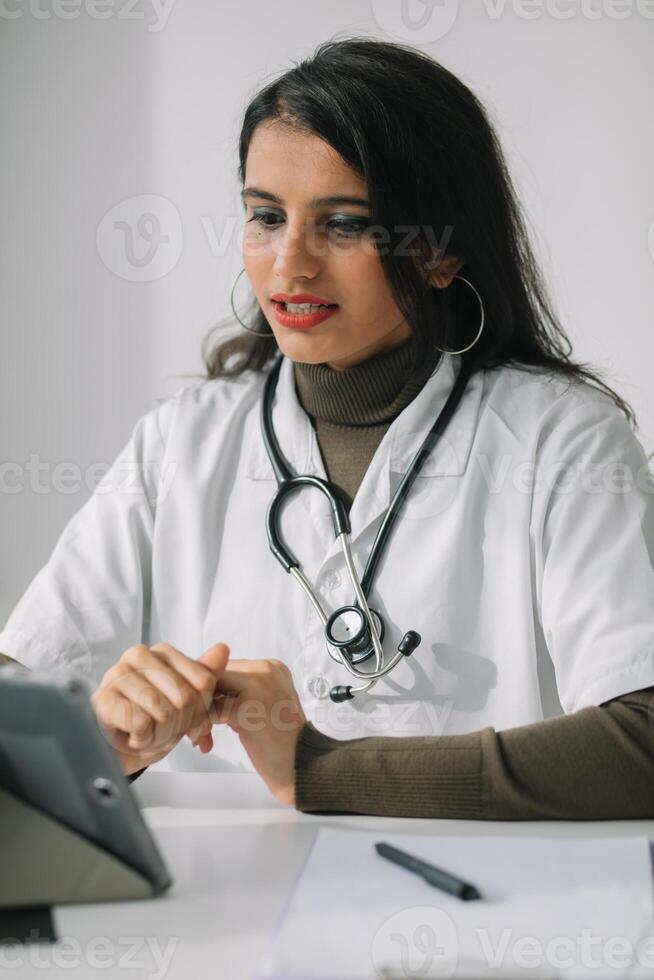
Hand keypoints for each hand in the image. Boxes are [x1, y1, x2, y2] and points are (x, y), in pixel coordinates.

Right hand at [91, 642, 229, 774]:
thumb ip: (205, 676)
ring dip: (161, 736)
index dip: (201, 711)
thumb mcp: (185, 702)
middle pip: (186, 698)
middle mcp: (138, 655)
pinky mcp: (102, 699)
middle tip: (164, 731)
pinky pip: (141, 723)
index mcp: (162, 652)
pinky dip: (142, 740)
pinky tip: (133, 737)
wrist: (115, 751)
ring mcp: (118, 675)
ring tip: (148, 734)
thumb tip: (222, 649)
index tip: (188, 721)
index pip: (204, 681)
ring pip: (164, 712)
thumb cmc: (150, 723)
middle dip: (180, 726)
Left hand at [212, 659, 306, 805]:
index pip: (226, 668)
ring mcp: (258, 685)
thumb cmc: (282, 744)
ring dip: (200, 713)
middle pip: (216, 675)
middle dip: (202, 702)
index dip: (210, 691)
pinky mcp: (249, 705)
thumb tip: (206, 692)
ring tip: (201, 736)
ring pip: (211, 689)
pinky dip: (203, 726)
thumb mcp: (261, 707)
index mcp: (272, 667)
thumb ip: (239, 693)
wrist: (303, 766)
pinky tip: (205, 742)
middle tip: (200, 728)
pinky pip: (212, 709)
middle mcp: (266, 670)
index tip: (203, 714)